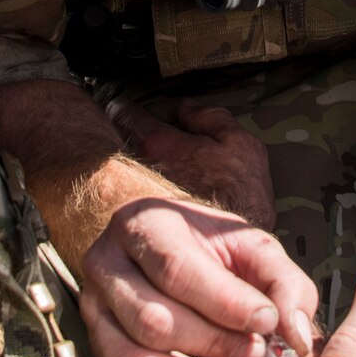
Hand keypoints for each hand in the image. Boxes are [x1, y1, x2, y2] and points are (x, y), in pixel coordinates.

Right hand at [80, 196, 317, 356]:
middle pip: (153, 319)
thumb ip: (282, 283)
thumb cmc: (208, 246)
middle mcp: (108, 263)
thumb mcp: (251, 246)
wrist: (162, 243)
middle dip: (211, 344)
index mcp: (144, 223)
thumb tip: (294, 335)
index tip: (266, 322)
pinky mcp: (98, 342)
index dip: (224, 302)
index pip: (177, 269)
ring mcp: (95, 305)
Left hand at [110, 100, 277, 230]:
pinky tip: (144, 200)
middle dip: (118, 137)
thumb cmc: (241, 196)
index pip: (123, 112)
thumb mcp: (241, 145)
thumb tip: (186, 109)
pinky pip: (123, 199)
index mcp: (158, 143)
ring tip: (138, 171)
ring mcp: (133, 197)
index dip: (124, 107)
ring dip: (124, 168)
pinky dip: (129, 195)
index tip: (124, 107)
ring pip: (116, 172)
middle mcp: (137, 169)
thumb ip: (212, 118)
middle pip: (114, 142)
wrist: (236, 249)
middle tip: (128, 136)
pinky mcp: (135, 223)